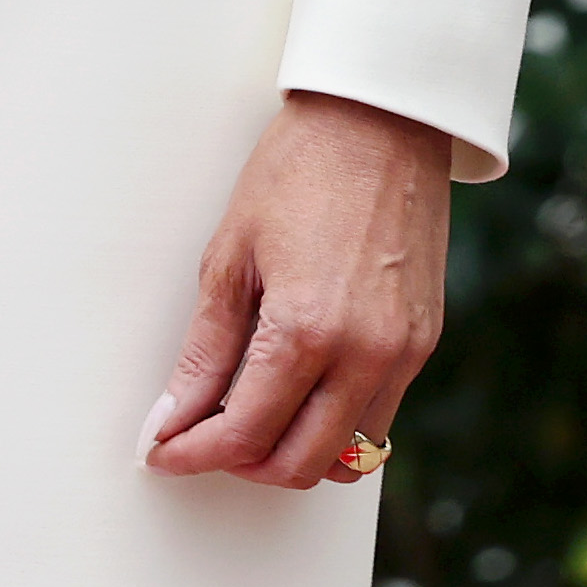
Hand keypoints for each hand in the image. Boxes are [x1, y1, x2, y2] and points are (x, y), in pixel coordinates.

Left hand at [142, 89, 448, 487]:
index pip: (244, 432)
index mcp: (307, 330)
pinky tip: (297, 392)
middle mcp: (365, 355)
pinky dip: (333, 425)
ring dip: (290, 453)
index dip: (192, 452)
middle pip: (297, 464)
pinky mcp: (424, 343)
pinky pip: (378, 418)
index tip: (162, 451)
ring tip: (247, 415)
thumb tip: (172, 416)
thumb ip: (205, 350)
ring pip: (344, 455)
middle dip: (240, 465)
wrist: (379, 121)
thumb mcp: (230, 256)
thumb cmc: (297, 170)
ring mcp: (403, 354)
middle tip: (199, 438)